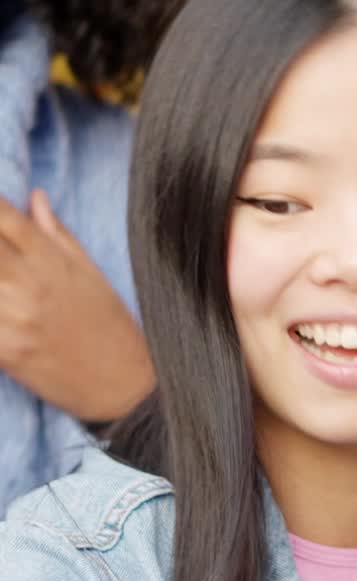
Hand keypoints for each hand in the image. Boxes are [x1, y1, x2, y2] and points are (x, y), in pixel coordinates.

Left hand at [0, 190, 153, 419]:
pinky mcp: (5, 352)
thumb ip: (56, 233)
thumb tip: (34, 196)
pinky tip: (1, 310)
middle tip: (1, 262)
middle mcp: (28, 284)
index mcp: (50, 260)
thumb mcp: (90, 272)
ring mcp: (12, 319)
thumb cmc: (109, 324)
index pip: (2, 216)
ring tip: (3, 282)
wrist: (121, 383)